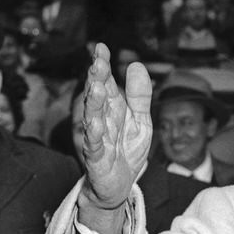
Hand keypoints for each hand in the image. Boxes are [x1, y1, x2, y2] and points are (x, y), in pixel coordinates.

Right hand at [79, 42, 152, 217]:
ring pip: (92, 118)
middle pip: (97, 96)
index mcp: (112, 108)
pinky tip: (95, 123)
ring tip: (95, 87)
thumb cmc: (127, 152)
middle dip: (96, 79)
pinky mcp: (97, 159)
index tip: (101, 47)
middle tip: (97, 62)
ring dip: (93, 102)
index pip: (106, 82)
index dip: (103, 65)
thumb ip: (140, 96)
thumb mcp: (141, 121)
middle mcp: (102, 120)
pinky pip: (94, 145)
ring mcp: (97, 138)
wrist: (118, 186)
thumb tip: (137, 65)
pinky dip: (94, 135)